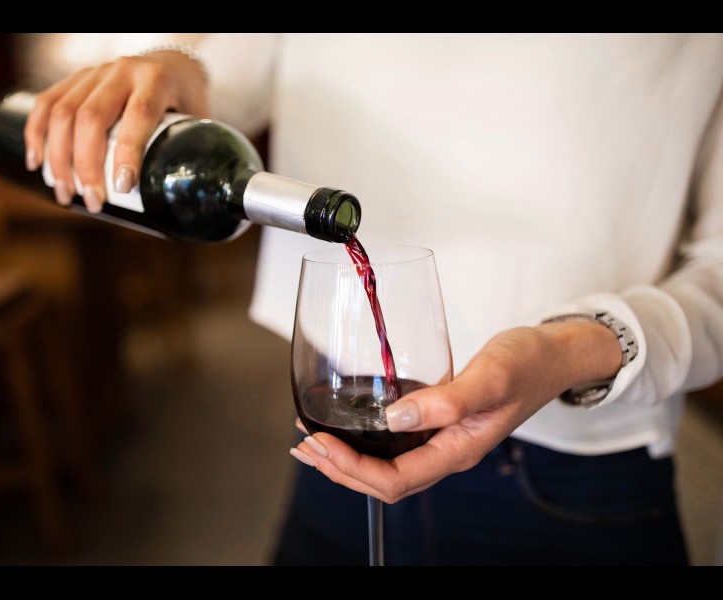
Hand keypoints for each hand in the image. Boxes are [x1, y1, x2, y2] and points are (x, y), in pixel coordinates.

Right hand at [23, 50, 209, 212]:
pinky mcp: (75, 78)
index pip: (138, 115)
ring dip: (58, 159)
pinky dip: (37, 134)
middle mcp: (123, 71)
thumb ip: (190, 152)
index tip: (122, 189)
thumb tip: (185, 200)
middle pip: (91, 117)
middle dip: (86, 166)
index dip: (128, 153)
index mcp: (156, 80)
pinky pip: (46, 102)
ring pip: (63, 113)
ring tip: (65, 194)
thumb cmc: (185, 101)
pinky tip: (36, 162)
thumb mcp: (197, 121)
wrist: (171, 65)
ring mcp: (95, 73)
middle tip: (92, 202)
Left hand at [290, 320, 621, 502]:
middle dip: (338, 468)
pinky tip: (347, 425)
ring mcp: (442, 441)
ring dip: (345, 458)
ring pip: (385, 467)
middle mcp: (446, 452)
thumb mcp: (491, 377)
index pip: (394, 480)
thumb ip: (448, 400)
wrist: (553, 356)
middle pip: (383, 482)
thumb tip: (395, 418)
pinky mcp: (439, 423)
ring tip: (311, 440)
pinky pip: (394, 445)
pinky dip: (363, 440)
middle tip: (303, 444)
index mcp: (457, 451)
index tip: (319, 442)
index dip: (351, 468)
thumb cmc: (527, 364)